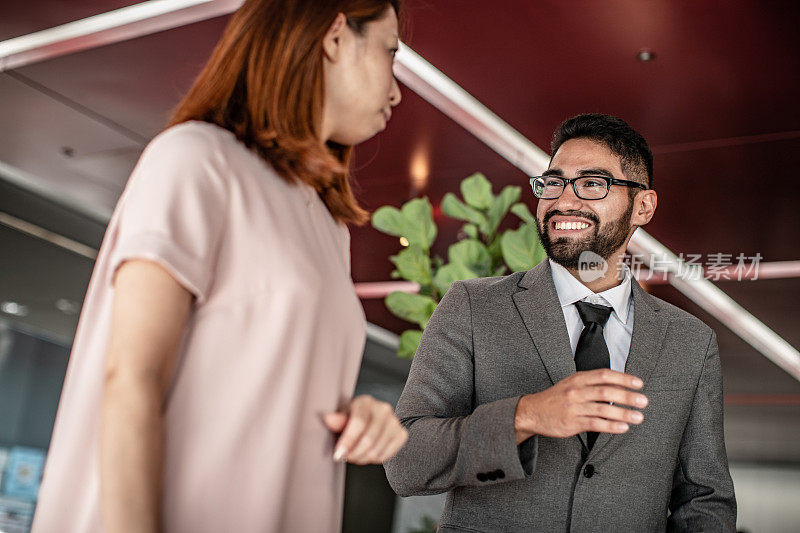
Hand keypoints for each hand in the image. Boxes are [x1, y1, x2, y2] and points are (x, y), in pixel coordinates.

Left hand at [322, 395, 407, 464]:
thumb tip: (328, 419)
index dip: (348, 441)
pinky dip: (374, 460)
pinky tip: (367, 454)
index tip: (338, 455)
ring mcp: (395, 421)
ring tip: (355, 456)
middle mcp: (383, 409)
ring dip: (362, 458)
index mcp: (365, 402)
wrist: (371, 420)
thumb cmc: (352, 418)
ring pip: (377, 450)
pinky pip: (386, 455)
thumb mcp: (343, 417)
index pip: (359, 422)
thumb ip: (337, 420)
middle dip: (354, 453)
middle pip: (368, 439)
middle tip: (345, 457)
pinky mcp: (402, 434)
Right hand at [514, 369, 647, 443]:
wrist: (532, 412)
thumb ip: (592, 383)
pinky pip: (595, 424)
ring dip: (623, 413)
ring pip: (603, 409)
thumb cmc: (555, 398)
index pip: (604, 375)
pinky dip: (611, 426)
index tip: (638, 383)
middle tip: (643, 401)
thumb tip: (619, 385)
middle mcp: (576, 391)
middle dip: (627, 396)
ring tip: (638, 417)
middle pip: (606, 392)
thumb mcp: (571, 384)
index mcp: (578, 379)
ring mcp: (574, 407)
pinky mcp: (572, 423)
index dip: (623, 378)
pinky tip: (623, 427)